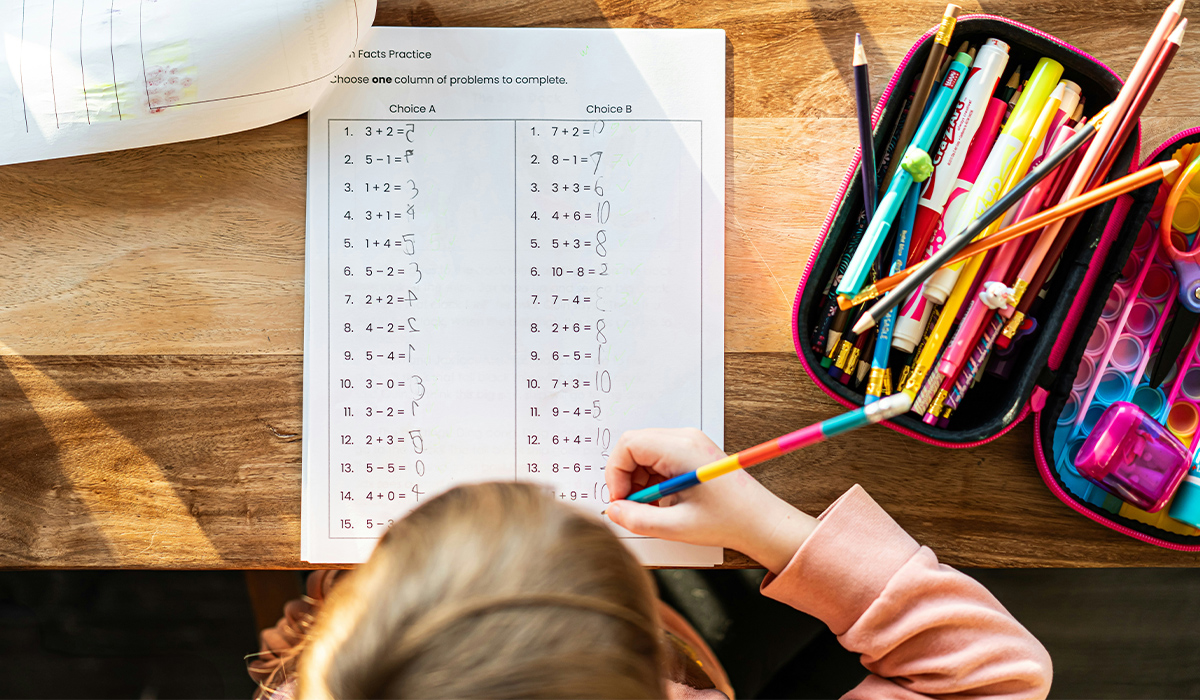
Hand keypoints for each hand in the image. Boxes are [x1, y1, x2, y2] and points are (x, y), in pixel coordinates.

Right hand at [604, 428, 816, 572]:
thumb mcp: (677, 526)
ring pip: (644, 454)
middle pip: (634, 446)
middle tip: (633, 507)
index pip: (628, 444)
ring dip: (639, 482)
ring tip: (653, 509)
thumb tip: (613, 511)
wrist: (763, 522)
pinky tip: (664, 503)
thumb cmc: (729, 521)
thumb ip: (638, 519)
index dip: (616, 473)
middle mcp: (685, 438)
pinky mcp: (692, 453)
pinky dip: (653, 481)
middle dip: (626, 478)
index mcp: (681, 449)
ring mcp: (690, 443)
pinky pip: (658, 459)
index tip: (621, 500)